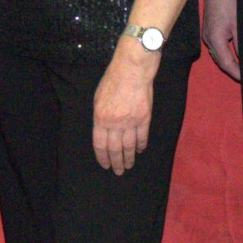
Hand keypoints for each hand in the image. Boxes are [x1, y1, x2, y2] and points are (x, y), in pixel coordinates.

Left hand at [92, 46, 157, 173]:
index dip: (102, 157)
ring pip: (129, 146)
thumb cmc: (112, 80)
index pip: (100, 144)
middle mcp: (115, 123)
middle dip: (116, 162)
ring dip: (128, 158)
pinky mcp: (144, 118)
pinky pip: (142, 137)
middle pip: (115, 149)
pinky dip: (140, 145)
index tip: (105, 165)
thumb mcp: (98, 98)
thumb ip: (100, 117)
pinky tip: (139, 151)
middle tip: (118, 171)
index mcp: (101, 118)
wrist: (132, 70)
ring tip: (128, 166)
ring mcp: (130, 121)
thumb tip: (102, 131)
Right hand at [200, 0, 240, 80]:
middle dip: (233, 69)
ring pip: (218, 52)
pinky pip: (217, 44)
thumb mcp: (239, 24)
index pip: (226, 63)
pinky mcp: (209, 25)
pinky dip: (226, 51)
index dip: (236, 73)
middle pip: (220, 60)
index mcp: (214, 39)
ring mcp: (207, 31)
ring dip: (230, 60)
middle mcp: (207, 37)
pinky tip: (236, 51)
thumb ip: (242, 44)